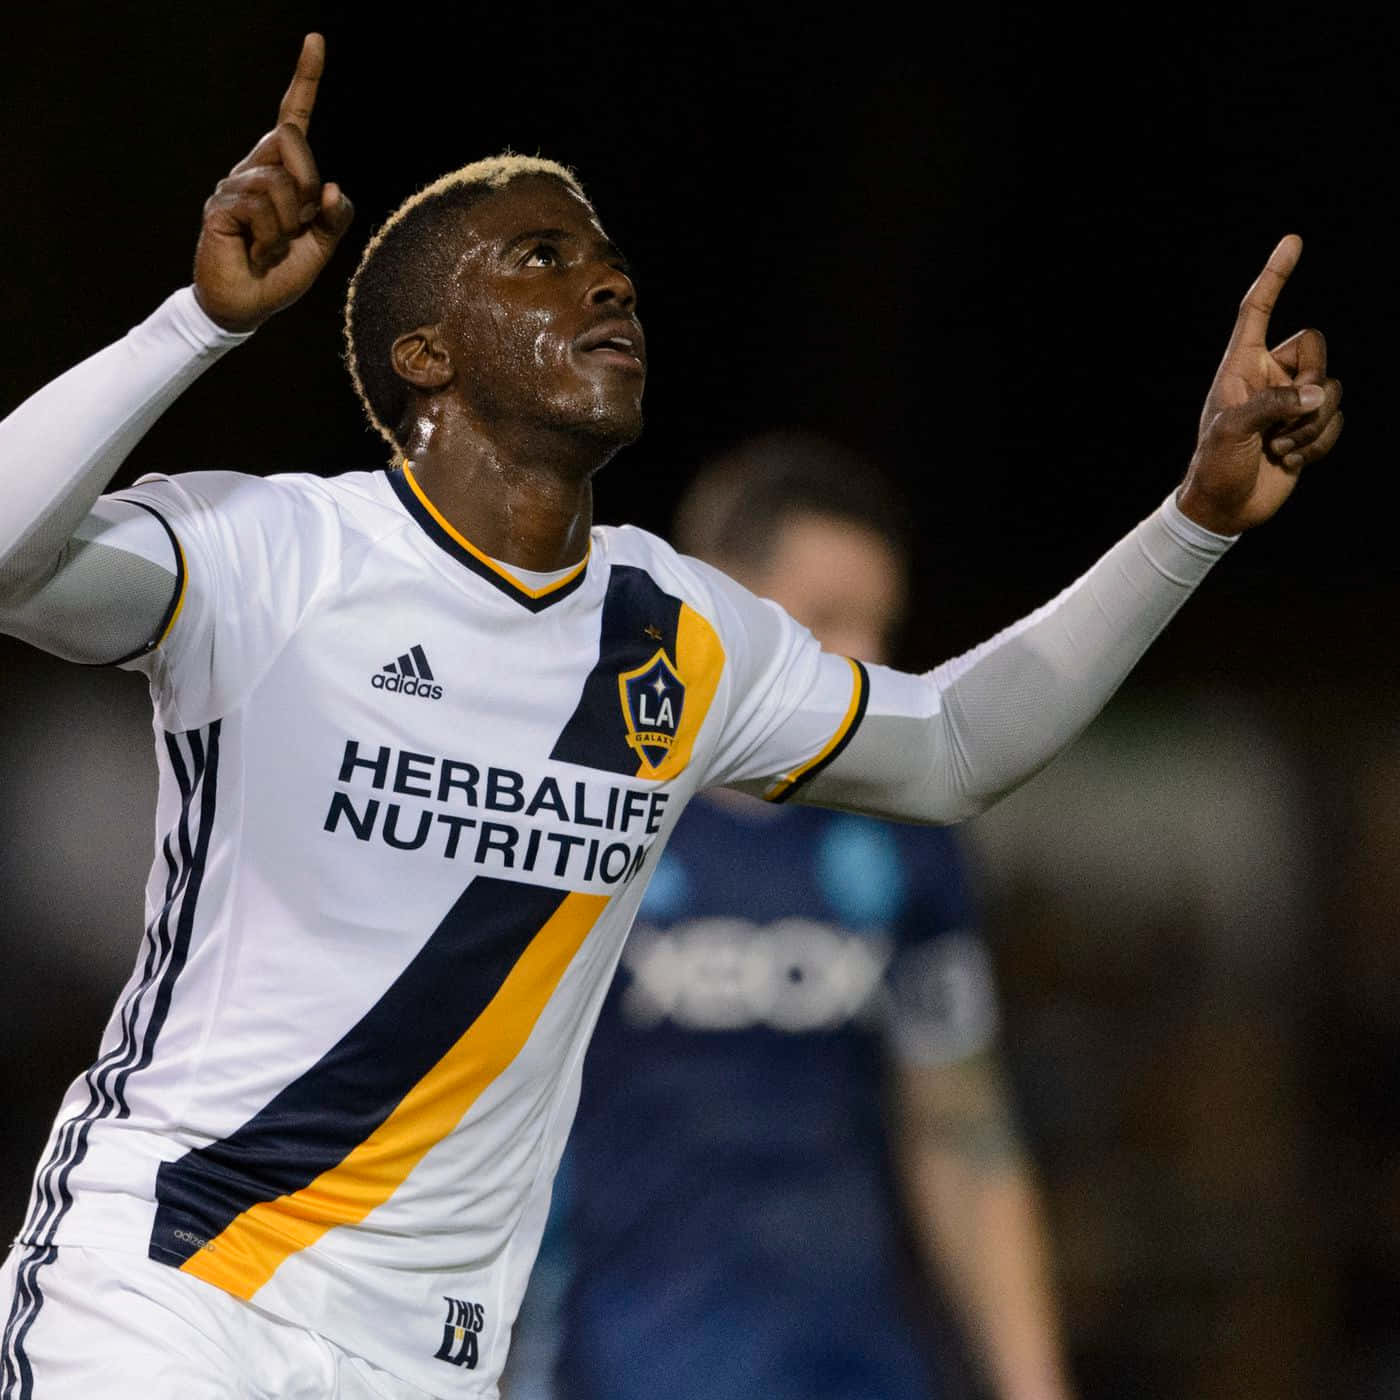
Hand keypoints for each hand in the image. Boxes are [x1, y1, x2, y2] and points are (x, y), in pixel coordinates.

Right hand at [193, 34, 354, 332]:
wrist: (245, 306)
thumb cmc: (280, 275)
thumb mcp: (320, 247)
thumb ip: (334, 218)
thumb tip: (334, 188)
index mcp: (280, 172)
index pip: (293, 119)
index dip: (306, 80)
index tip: (316, 40)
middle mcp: (253, 169)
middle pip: (292, 142)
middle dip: (308, 186)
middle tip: (299, 227)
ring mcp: (233, 185)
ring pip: (280, 182)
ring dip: (289, 225)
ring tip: (271, 247)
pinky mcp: (219, 206)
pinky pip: (261, 207)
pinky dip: (270, 238)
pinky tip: (256, 252)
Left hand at [1177, 235, 1341, 534]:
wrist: (1225, 508)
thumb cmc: (1215, 466)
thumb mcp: (1233, 431)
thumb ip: (1272, 406)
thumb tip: (1314, 396)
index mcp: (1240, 366)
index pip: (1257, 310)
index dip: (1274, 276)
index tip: (1292, 241)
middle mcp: (1268, 376)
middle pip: (1315, 348)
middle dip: (1309, 385)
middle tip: (1281, 422)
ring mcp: (1290, 401)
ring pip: (1330, 389)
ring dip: (1310, 426)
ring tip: (1277, 448)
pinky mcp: (1307, 427)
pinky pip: (1335, 420)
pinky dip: (1318, 444)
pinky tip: (1288, 461)